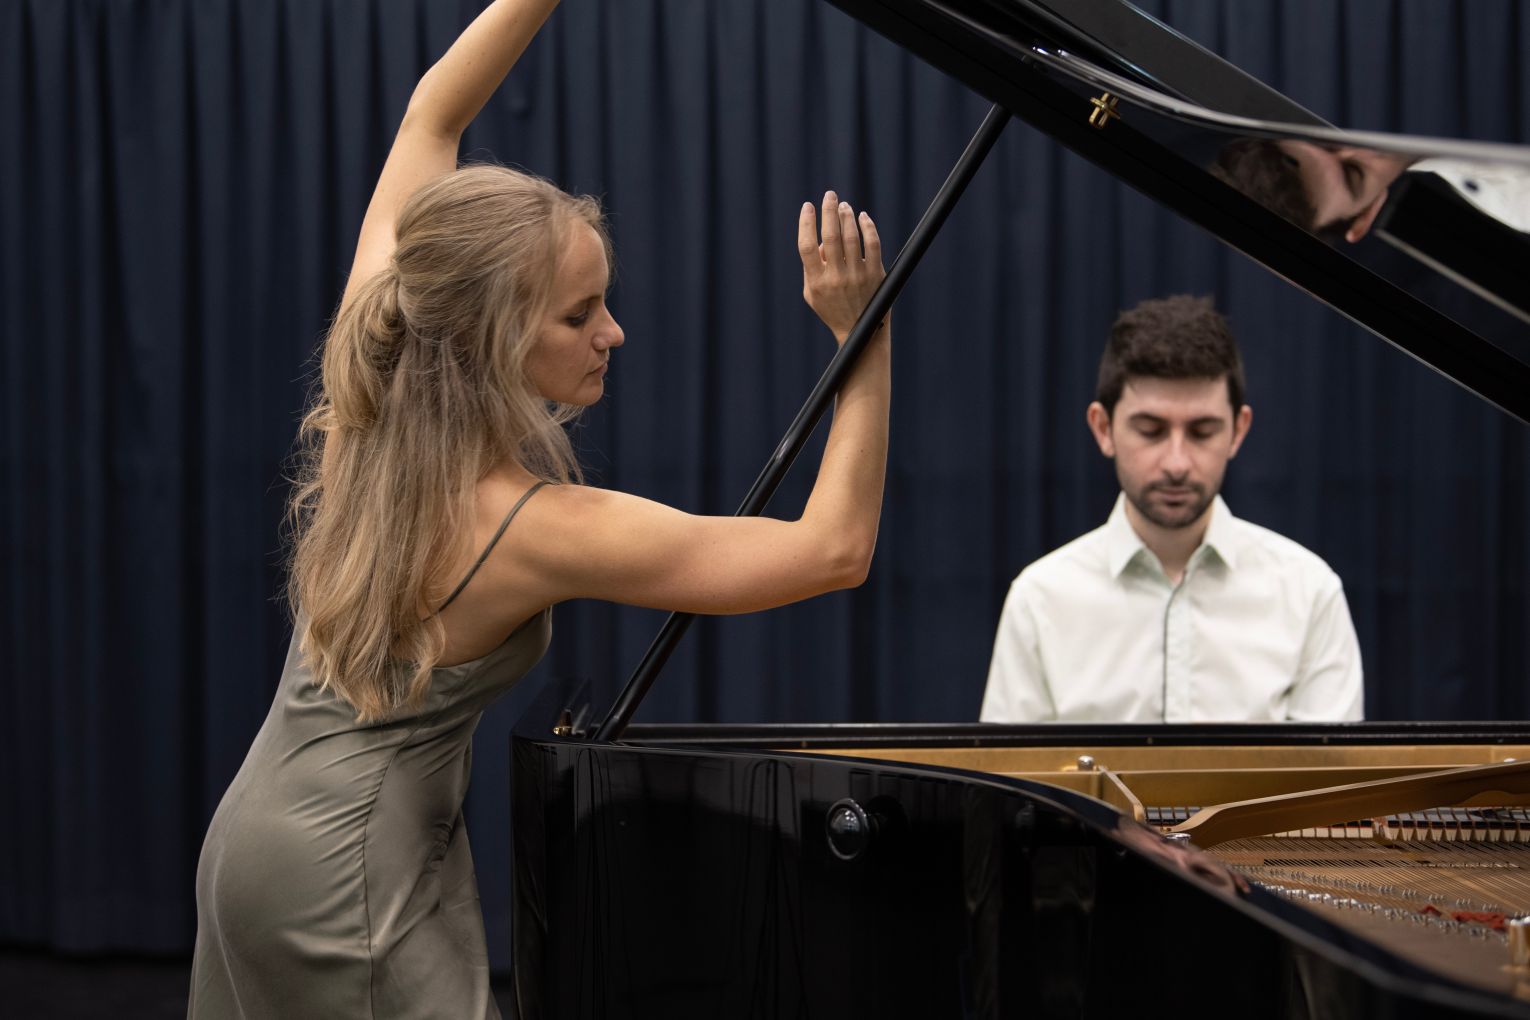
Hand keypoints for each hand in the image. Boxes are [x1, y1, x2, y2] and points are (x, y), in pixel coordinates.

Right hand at [798, 191, 885, 343]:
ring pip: (851, 237)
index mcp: (816, 282)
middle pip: (830, 236)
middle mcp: (836, 278)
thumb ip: (812, 267)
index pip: (806, 246)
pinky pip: (872, 244)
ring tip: (844, 206)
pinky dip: (867, 227)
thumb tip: (821, 240)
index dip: (805, 223)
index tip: (807, 206)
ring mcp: (857, 276)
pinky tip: (862, 217)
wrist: (861, 333)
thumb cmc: (832, 310)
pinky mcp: (875, 275)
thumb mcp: (813, 293)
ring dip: (847, 216)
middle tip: (829, 195)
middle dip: (828, 210)